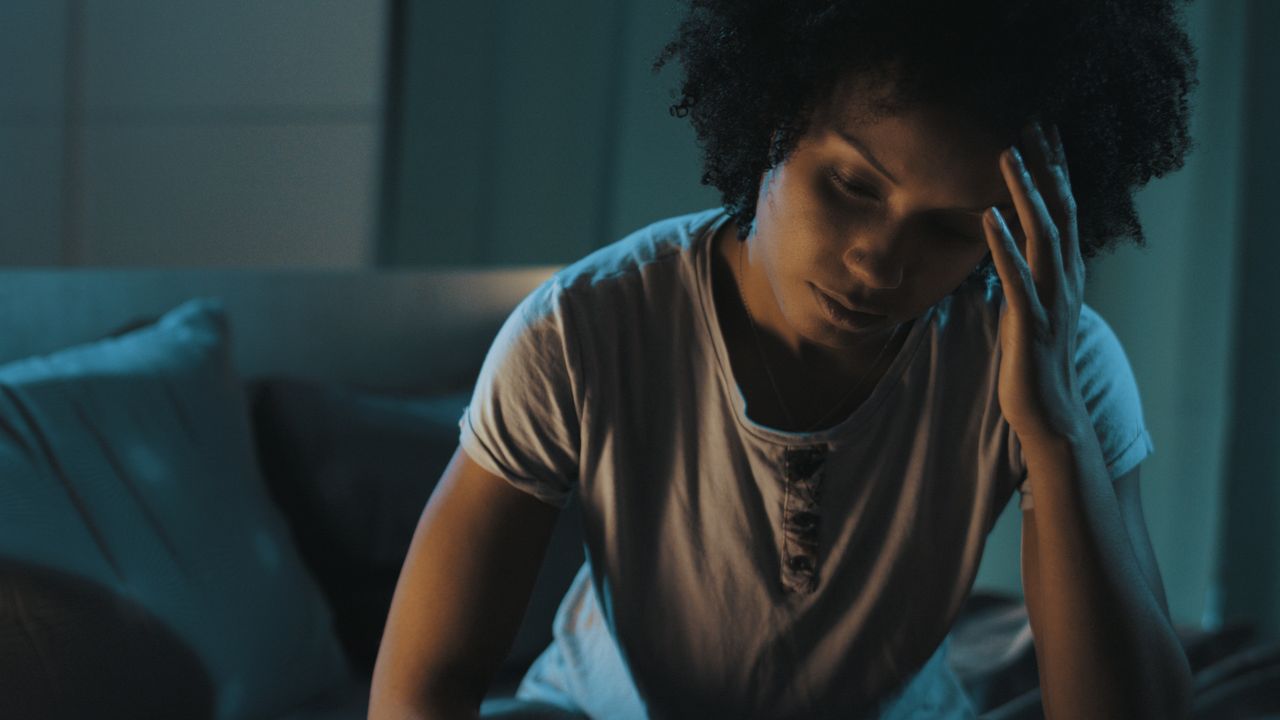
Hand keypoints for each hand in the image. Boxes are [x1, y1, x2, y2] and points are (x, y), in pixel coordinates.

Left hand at [983, 122, 1088, 444]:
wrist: (1053, 415)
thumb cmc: (1036, 361)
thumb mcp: (1033, 307)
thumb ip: (1027, 273)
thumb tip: (1010, 243)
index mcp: (1065, 272)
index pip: (1064, 208)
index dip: (1055, 168)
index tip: (1042, 128)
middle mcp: (1065, 278)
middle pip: (1060, 209)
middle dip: (1046, 165)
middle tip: (1030, 121)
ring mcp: (1051, 301)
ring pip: (1043, 235)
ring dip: (1025, 193)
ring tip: (1007, 155)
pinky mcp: (1030, 324)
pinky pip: (1016, 278)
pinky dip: (1003, 245)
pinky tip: (987, 216)